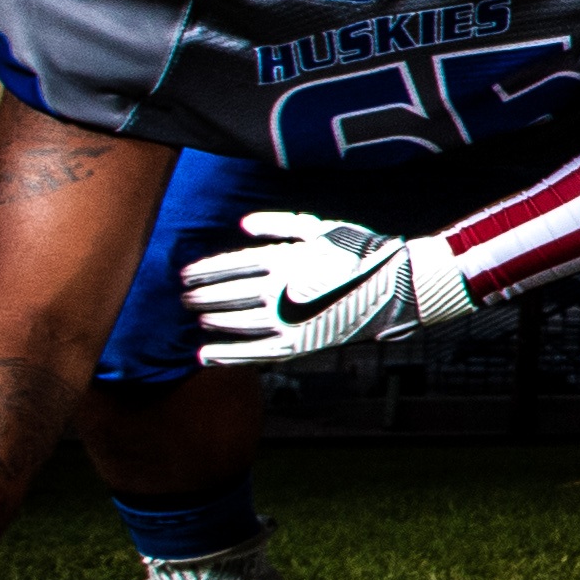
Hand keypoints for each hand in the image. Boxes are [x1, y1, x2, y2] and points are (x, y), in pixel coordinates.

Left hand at [184, 212, 476, 363]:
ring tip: (197, 319)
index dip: (202, 271)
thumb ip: (277, 225)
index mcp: (283, 259)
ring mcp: (288, 320)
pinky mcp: (299, 345)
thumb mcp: (319, 227)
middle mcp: (279, 290)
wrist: (396, 287)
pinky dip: (226, 355)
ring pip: (236, 323)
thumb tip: (241, 224)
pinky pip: (254, 353)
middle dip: (200, 297)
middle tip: (183, 298)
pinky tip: (205, 355)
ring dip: (211, 321)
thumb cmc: (358, 250)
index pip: (229, 266)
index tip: (183, 275)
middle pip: (227, 295)